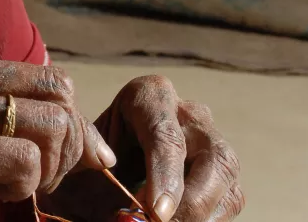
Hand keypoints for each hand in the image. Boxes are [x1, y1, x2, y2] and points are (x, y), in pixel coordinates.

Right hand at [0, 37, 115, 221]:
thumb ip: (18, 122)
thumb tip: (102, 149)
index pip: (45, 75)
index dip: (71, 121)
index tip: (71, 159)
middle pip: (56, 92)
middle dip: (72, 142)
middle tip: (51, 178)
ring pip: (50, 124)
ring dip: (53, 168)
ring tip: (25, 187)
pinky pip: (25, 161)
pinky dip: (28, 187)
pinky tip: (2, 195)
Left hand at [44, 75, 243, 221]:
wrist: (93, 168)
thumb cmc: (83, 160)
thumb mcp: (76, 157)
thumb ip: (87, 165)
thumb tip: (112, 188)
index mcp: (148, 97)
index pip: (165, 135)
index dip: (164, 175)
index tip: (155, 211)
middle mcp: (188, 113)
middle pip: (214, 155)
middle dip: (193, 200)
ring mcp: (211, 140)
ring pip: (228, 177)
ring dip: (202, 213)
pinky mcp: (222, 172)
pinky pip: (231, 198)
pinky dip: (209, 219)